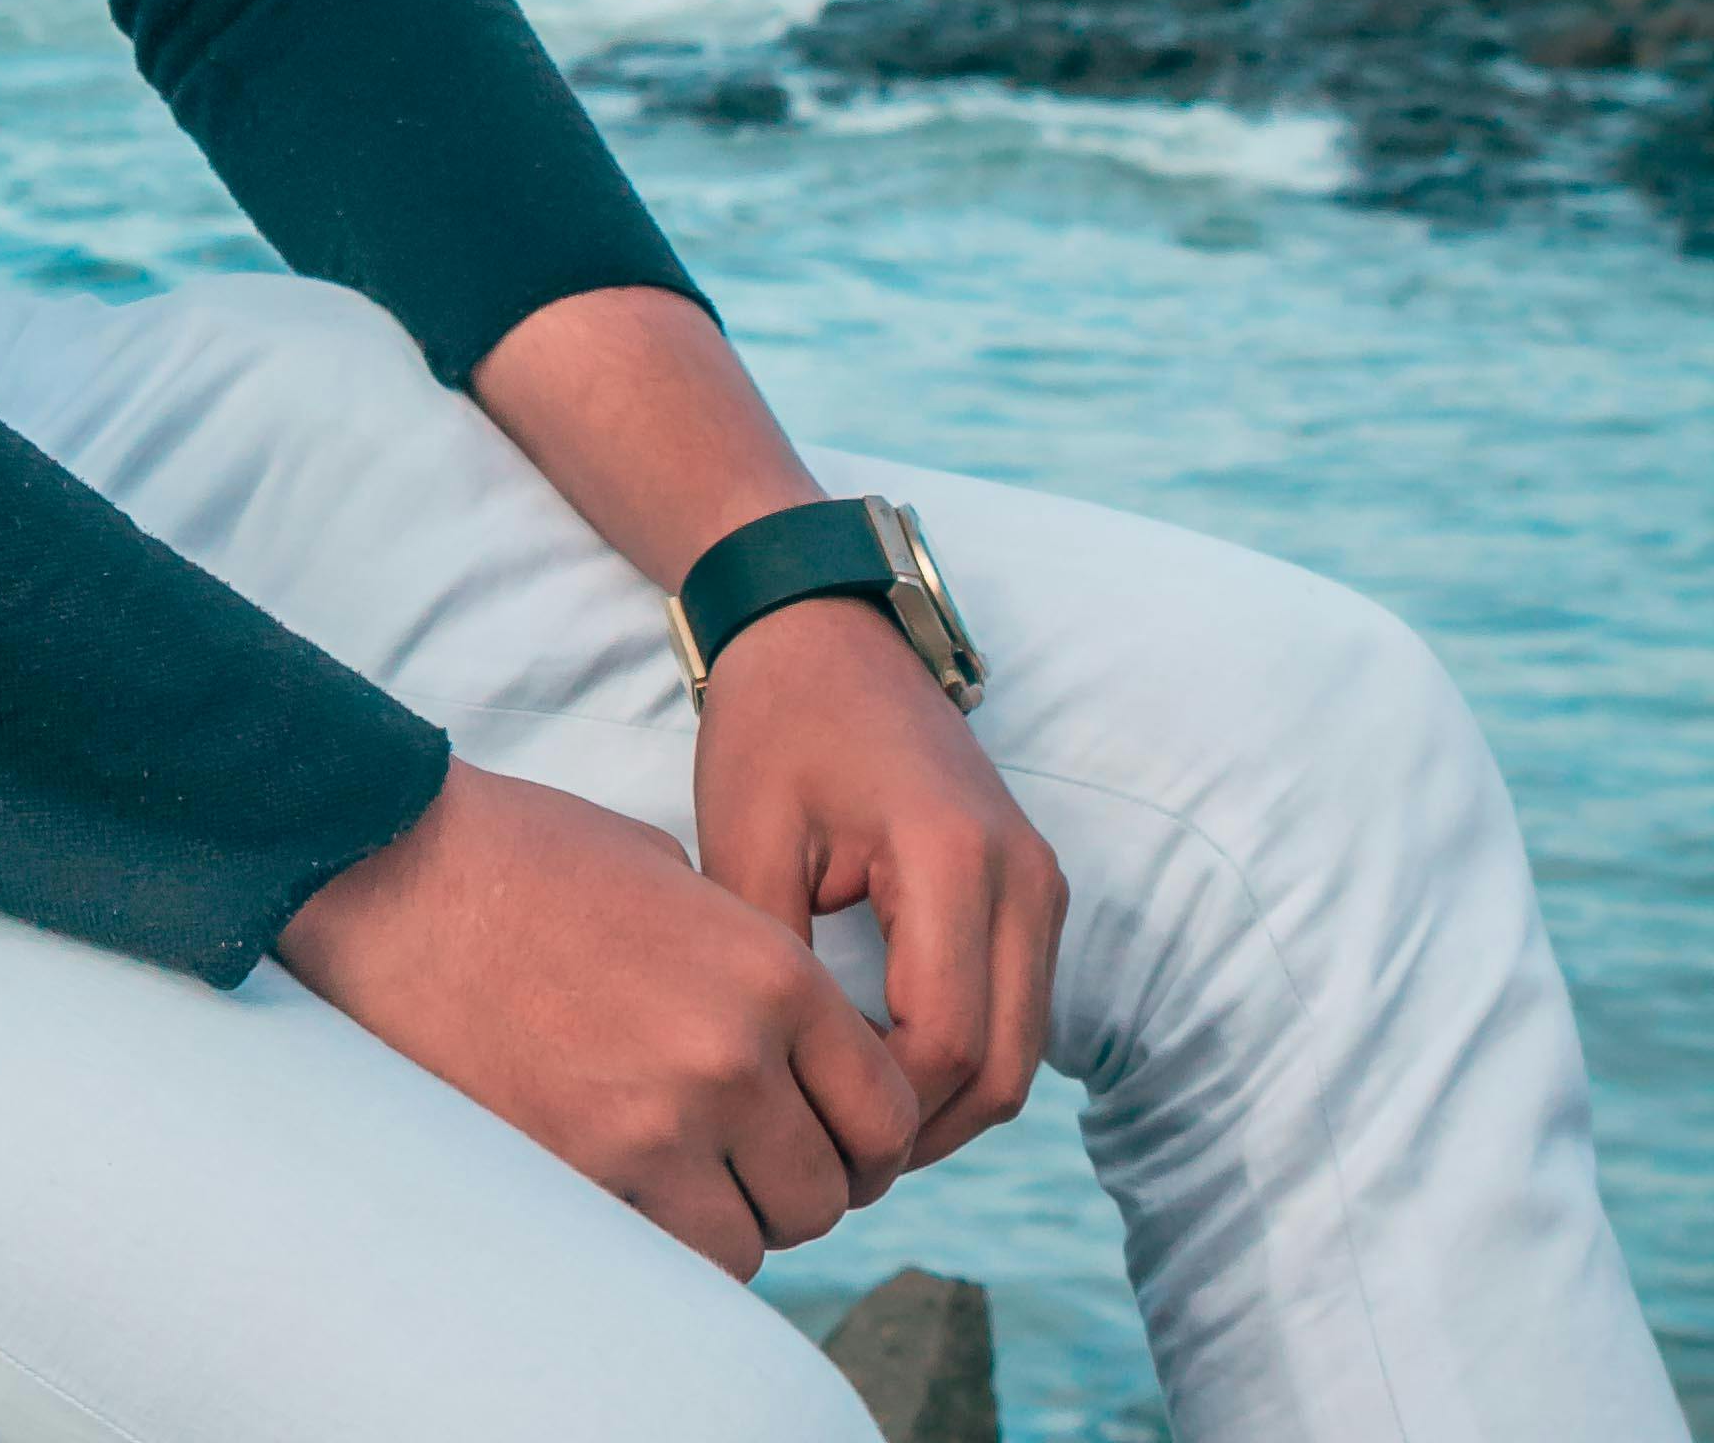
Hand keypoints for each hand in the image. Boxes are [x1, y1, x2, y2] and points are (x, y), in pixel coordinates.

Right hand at [277, 757, 922, 1279]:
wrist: (399, 872)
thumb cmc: (529, 857)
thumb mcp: (674, 875)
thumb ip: (750, 962)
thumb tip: (793, 1046)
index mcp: (771, 972)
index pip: (884, 1113)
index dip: (866, 1139)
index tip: (829, 1136)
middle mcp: (734, 1056)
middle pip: (828, 1191)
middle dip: (798, 1182)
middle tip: (748, 1155)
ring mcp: (659, 1124)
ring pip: (759, 1241)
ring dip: (734, 1217)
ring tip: (685, 1167)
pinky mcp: (586, 1172)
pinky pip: (678, 1256)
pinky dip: (672, 1238)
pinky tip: (637, 1183)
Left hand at [692, 594, 1067, 1167]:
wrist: (820, 625)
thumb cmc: (773, 722)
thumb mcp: (747, 844)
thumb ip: (780, 973)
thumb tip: (791, 1093)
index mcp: (955, 857)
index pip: (946, 1044)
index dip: (881, 1112)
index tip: (803, 1128)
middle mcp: (1022, 874)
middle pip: (1004, 1070)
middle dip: (920, 1132)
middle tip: (827, 1160)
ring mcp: (1039, 881)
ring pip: (1020, 1053)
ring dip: (945, 1104)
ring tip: (847, 1124)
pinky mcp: (1031, 888)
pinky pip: (1015, 1009)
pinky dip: (962, 1059)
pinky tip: (878, 1070)